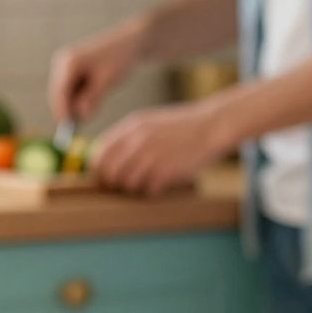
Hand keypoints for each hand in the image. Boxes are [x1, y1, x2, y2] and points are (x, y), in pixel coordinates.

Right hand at [49, 18, 145, 123]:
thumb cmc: (119, 59)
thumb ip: (93, 98)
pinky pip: (69, 88)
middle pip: (58, 94)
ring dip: (73, 104)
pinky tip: (91, 100)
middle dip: (67, 109)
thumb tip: (80, 115)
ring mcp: (64, 64)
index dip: (63, 112)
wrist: (128, 42)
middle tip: (78, 126)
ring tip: (89, 112)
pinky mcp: (70, 67)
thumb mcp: (108, 81)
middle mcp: (62, 61)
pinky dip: (77, 97)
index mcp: (70, 62)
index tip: (69, 128)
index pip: (60, 93)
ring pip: (63, 93)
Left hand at [92, 102, 231, 194]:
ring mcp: (151, 156)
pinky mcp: (166, 171)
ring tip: (150, 179)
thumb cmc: (182, 127)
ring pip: (127, 184)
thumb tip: (105, 158)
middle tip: (126, 184)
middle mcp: (137, 141)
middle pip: (109, 173)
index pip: (99, 154)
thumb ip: (127, 137)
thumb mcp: (150, 122)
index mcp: (131, 127)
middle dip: (114, 183)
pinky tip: (165, 180)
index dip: (100, 170)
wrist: (212, 126)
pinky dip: (154, 189)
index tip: (106, 176)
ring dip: (136, 187)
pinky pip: (148, 190)